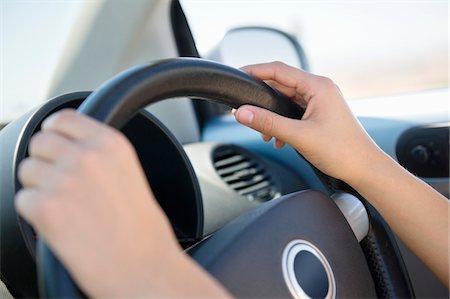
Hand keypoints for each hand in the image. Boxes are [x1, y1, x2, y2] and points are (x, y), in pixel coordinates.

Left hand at [15, 109, 180, 296]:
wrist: (143, 266)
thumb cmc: (141, 228)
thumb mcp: (129, 173)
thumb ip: (99, 153)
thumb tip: (65, 146)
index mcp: (111, 144)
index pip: (63, 118)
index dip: (53, 132)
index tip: (54, 143)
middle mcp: (87, 156)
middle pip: (39, 142)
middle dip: (44, 161)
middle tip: (60, 184)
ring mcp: (65, 181)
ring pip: (26, 170)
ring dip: (38, 188)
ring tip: (64, 208)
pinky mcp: (47, 209)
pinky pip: (22, 200)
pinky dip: (35, 214)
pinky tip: (60, 225)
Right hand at [234, 62, 382, 184]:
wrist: (364, 169)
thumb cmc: (342, 151)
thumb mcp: (299, 136)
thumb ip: (268, 123)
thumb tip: (243, 113)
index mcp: (318, 87)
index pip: (279, 70)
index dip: (256, 71)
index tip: (239, 76)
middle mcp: (320, 90)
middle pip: (281, 85)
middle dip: (262, 100)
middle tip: (245, 110)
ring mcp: (320, 102)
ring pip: (286, 100)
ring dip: (272, 115)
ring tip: (265, 132)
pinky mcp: (319, 114)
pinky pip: (293, 112)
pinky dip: (282, 123)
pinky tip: (278, 138)